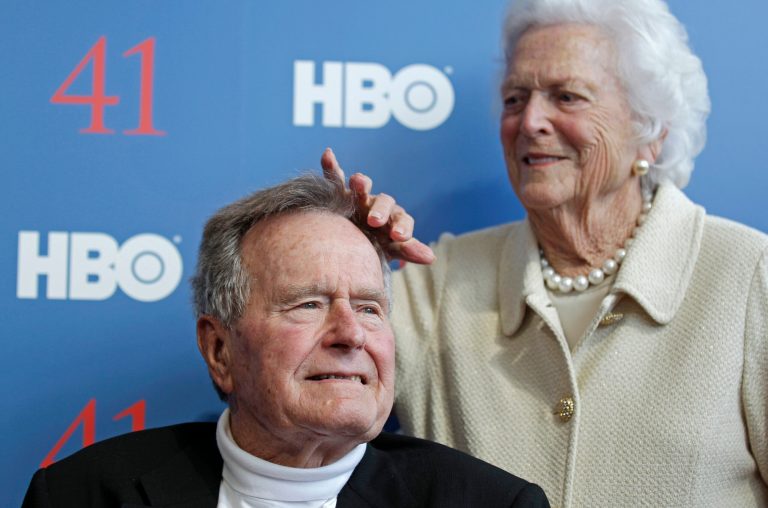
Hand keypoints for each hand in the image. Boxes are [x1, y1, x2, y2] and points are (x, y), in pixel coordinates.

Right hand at [321, 148, 434, 264]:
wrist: (350, 244)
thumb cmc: (375, 246)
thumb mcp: (390, 249)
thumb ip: (407, 250)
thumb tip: (431, 257)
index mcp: (393, 220)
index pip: (402, 220)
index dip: (402, 227)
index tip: (399, 237)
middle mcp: (377, 205)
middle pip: (383, 202)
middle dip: (380, 210)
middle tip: (375, 221)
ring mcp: (358, 198)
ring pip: (361, 187)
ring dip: (361, 182)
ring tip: (357, 182)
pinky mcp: (339, 194)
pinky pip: (334, 178)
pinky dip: (331, 167)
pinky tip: (328, 154)